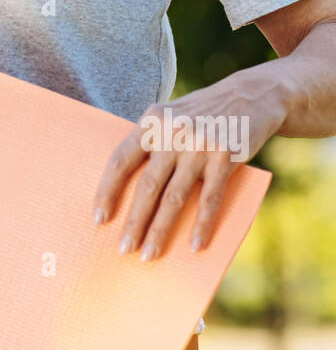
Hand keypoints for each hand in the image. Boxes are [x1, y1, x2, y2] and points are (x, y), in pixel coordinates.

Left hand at [91, 72, 284, 257]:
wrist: (251, 94)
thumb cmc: (201, 113)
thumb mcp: (170, 116)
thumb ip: (151, 142)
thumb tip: (126, 189)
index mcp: (151, 121)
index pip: (121, 160)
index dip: (107, 190)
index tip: (99, 219)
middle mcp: (172, 132)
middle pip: (147, 185)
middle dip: (134, 222)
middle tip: (123, 250)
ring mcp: (199, 145)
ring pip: (174, 197)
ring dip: (160, 230)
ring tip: (149, 255)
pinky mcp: (225, 156)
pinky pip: (210, 198)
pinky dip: (202, 224)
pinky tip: (194, 246)